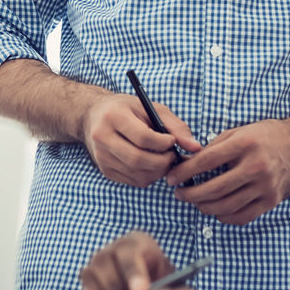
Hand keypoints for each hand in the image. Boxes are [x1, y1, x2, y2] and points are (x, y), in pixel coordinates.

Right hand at [81, 94, 200, 186]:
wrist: (93, 117)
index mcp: (113, 116)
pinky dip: (149, 176)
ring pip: (138, 174)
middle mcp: (102, 137)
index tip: (172, 141)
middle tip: (171, 155)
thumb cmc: (127, 109)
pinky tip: (151, 164)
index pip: (142, 137)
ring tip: (163, 159)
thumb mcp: (150, 108)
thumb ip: (175, 126)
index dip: (163, 143)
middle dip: (163, 162)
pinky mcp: (105, 170)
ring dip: (158, 171)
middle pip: (139, 159)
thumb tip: (196, 147)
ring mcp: (101, 156)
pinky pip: (133, 181)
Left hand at [166, 118, 289, 224]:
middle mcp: (256, 166)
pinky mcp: (271, 200)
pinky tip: (214, 209)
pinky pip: (242, 216)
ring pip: (226, 205)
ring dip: (204, 207)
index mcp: (244, 144)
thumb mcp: (238, 132)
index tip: (172, 177)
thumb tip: (188, 162)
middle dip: (190, 193)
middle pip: (214, 188)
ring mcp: (265, 186)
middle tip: (178, 193)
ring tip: (193, 201)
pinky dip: (224, 216)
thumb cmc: (265, 136)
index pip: (206, 161)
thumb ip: (214, 147)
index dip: (184, 171)